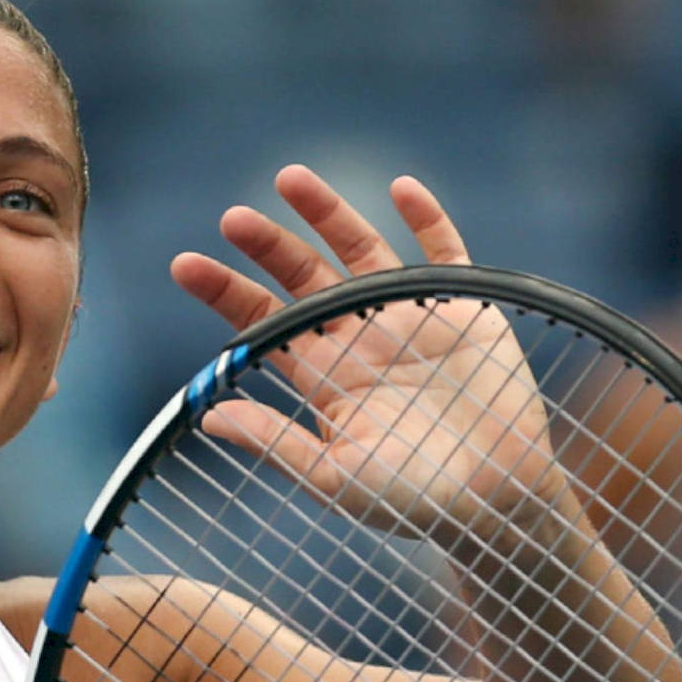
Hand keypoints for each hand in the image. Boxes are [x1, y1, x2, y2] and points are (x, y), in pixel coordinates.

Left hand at [170, 166, 568, 543]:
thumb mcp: (334, 478)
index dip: (224, 291)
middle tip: (233, 219)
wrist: (498, 504)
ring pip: (361, 248)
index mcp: (325, 374)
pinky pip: (444, 250)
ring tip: (289, 178)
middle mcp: (360, 336)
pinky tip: (401, 188)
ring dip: (328, 213)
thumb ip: (275, 443)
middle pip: (303, 275)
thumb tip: (206, 415)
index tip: (183, 264)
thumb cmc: (412, 500)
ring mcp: (411, 315)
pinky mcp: (465, 307)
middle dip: (268, 245)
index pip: (262, 320)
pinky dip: (427, 217)